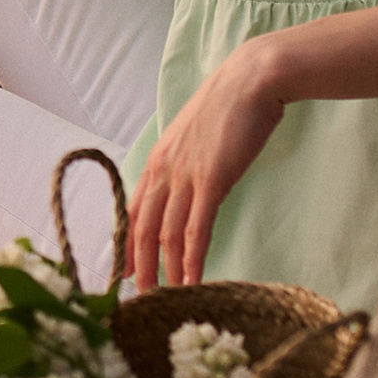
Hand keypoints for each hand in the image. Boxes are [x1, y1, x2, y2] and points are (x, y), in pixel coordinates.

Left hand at [126, 42, 285, 286]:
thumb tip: (191, 185)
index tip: (124, 272)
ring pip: (167, 234)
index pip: (132, 211)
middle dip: (141, 267)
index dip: (126, 245)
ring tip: (167, 299)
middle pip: (142, 229)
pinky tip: (193, 280)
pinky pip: (197, 229)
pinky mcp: (212, 179)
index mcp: (157, 160)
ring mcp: (186, 174)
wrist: (253, 78)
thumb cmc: (231, 105)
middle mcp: (163, 169)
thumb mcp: (197, 135)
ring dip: (167, 271)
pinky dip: (192, 259)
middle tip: (141, 299)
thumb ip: (186, 162)